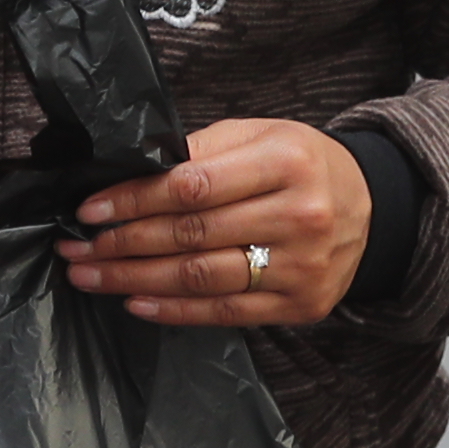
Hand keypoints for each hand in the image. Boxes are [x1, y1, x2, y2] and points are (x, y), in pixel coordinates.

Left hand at [65, 118, 370, 325]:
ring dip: (134, 280)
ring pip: (201, 279)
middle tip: (76, 247)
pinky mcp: (301, 304)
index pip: (193, 186)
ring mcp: (301, 266)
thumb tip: (131, 171)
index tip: (91, 209)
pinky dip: (173, 310)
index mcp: (285, 162)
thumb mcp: (260, 135)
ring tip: (91, 275)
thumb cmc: (303, 165)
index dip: (135, 200)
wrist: (372, 208)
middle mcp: (298, 216)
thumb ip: (200, 150)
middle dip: (122, 244)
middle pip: (191, 235)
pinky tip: (135, 301)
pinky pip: (224, 312)